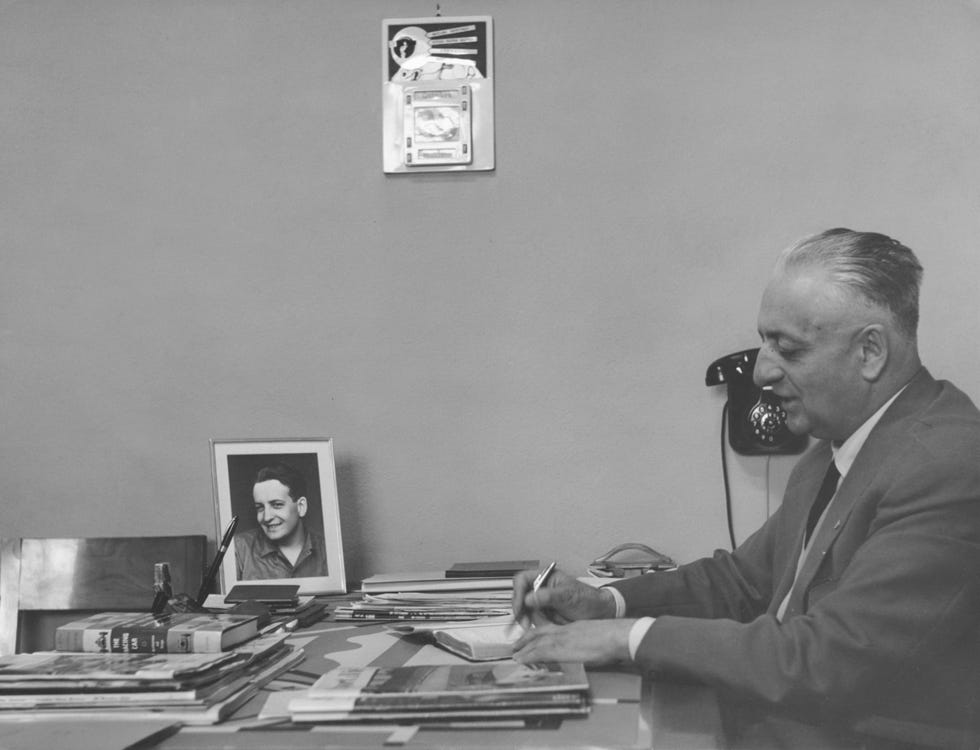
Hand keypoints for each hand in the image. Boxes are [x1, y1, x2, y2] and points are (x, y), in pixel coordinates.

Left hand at [511, 619, 633, 665]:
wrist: (616, 635)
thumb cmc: (613, 638)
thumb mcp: (594, 638)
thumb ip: (585, 643)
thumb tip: (584, 652)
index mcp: (573, 628)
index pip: (551, 629)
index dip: (538, 634)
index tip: (530, 639)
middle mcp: (565, 631)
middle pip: (540, 633)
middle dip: (526, 640)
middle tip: (516, 647)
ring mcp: (562, 638)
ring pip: (537, 642)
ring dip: (524, 649)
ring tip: (515, 655)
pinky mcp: (562, 648)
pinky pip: (540, 651)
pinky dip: (529, 655)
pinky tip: (522, 660)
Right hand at [512, 568, 615, 627]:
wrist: (600, 614)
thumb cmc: (589, 599)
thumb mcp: (568, 595)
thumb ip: (548, 596)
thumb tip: (529, 598)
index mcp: (546, 578)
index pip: (522, 580)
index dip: (518, 592)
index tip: (520, 606)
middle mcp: (542, 589)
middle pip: (520, 596)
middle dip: (521, 610)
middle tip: (524, 622)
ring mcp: (542, 602)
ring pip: (525, 611)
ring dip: (529, 619)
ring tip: (541, 625)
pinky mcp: (545, 615)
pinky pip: (533, 620)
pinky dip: (536, 625)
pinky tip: (544, 628)